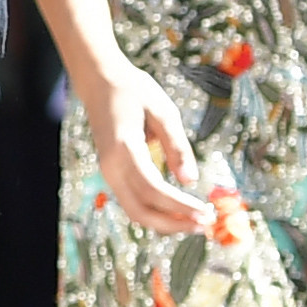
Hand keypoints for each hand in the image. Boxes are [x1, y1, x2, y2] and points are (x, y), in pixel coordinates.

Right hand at [70, 61, 217, 236]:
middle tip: (206, 224)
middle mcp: (111, 166)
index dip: (180, 206)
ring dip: (165, 222)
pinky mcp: (112, 173)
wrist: (99, 82)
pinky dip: (156, 212)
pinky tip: (178, 211)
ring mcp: (108, 172)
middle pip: (141, 211)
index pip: (154, 189)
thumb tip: (191, 181)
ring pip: (135, 212)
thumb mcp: (164, 112)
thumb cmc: (135, 92)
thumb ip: (177, 147)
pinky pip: (133, 202)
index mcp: (124, 148)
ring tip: (196, 221)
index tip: (207, 212)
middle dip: (174, 223)